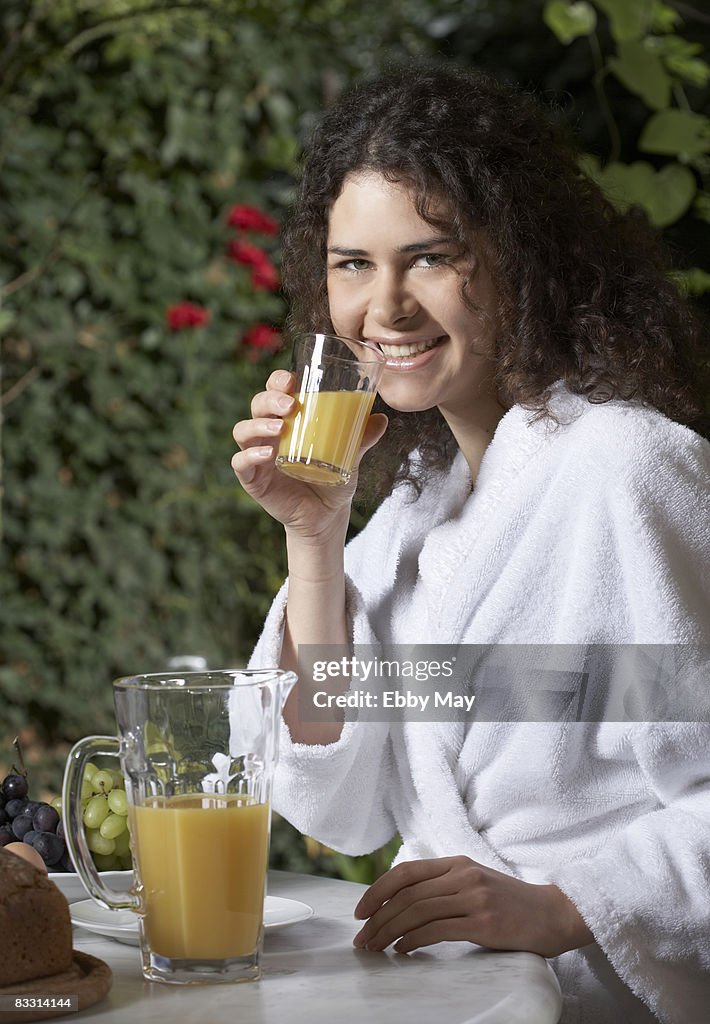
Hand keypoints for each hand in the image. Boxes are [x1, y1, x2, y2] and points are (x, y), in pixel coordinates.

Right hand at [231, 369, 387, 543]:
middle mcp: (268, 434)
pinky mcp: (253, 479)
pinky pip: (240, 463)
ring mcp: (257, 455)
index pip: (274, 391)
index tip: (291, 379)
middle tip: (290, 405)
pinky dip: (250, 455)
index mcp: (287, 420)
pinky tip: (268, 454)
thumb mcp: (350, 456)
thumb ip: (363, 437)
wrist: (327, 516)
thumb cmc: (333, 479)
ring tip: (281, 427)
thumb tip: (381, 418)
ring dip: (258, 424)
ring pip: (243, 430)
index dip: (276, 381)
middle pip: (257, 405)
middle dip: (269, 399)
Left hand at [352, 857, 593, 957]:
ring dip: (389, 931)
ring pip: (417, 911)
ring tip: (375, 948)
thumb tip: (404, 903)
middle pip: (407, 893)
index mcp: (458, 863)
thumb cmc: (512, 904)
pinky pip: (437, 929)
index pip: (406, 873)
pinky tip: (402, 950)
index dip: (378, 890)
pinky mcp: (484, 922)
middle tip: (362, 938)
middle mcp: (463, 875)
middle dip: (377, 917)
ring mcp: (474, 897)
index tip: (360, 911)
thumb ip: (445, 886)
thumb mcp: (476, 883)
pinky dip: (413, 940)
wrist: (554, 914)